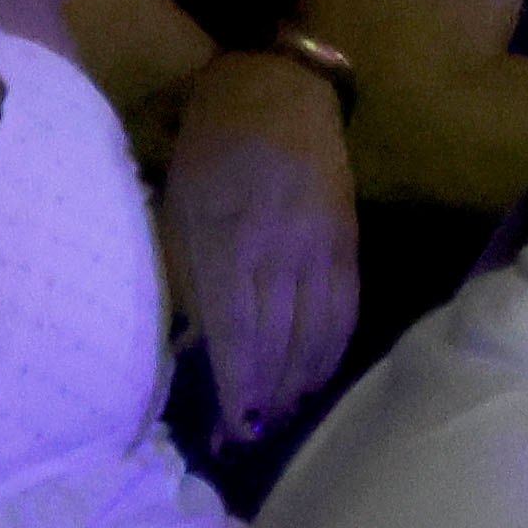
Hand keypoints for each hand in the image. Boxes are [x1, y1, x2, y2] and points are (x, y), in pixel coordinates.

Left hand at [164, 45, 357, 438]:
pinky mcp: (348, 238)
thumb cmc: (208, 150)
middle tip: (251, 437)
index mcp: (230, 240)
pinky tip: (320, 374)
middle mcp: (282, 248)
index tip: (231, 430)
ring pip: (320, 331)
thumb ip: (187, 275)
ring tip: (284, 415)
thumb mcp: (178, 207)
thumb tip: (192, 345)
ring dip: (302, 380)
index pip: (238, 332)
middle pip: (282, 341)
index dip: (237, 387)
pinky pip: (347, 305)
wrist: (277, 90)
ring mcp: (322, 244)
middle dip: (267, 397)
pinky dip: (334, 347)